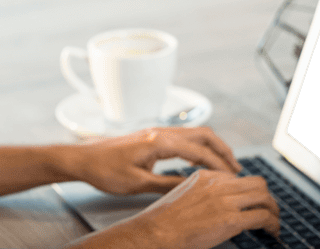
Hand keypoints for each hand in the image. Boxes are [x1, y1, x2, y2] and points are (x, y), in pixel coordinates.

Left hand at [71, 126, 241, 195]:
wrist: (83, 158)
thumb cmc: (104, 169)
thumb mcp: (137, 183)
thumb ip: (167, 184)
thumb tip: (192, 187)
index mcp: (158, 142)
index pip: (199, 150)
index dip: (219, 164)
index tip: (233, 177)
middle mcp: (160, 132)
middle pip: (203, 134)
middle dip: (223, 150)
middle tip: (236, 168)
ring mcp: (155, 133)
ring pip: (194, 134)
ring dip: (212, 147)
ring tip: (224, 165)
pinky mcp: (151, 137)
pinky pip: (183, 138)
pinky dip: (198, 147)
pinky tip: (200, 162)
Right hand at [131, 169, 279, 248]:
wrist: (157, 231)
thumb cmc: (165, 220)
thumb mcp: (184, 195)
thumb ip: (204, 194)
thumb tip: (219, 205)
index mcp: (206, 176)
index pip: (239, 177)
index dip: (251, 191)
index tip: (254, 201)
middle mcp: (218, 184)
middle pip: (257, 183)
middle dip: (267, 197)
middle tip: (271, 210)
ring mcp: (225, 201)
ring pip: (264, 197)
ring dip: (274, 210)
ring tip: (274, 221)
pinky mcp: (230, 219)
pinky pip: (262, 217)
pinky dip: (272, 224)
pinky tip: (271, 231)